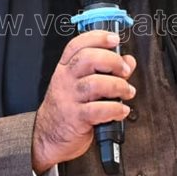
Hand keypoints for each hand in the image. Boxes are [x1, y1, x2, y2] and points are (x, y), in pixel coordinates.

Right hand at [32, 30, 136, 173]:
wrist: (48, 137)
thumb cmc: (67, 108)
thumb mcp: (81, 85)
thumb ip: (106, 71)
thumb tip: (128, 61)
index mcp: (65, 68)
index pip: (78, 45)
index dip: (97, 38)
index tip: (114, 39)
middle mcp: (66, 80)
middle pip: (88, 59)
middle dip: (112, 61)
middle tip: (124, 71)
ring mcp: (69, 98)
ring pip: (95, 84)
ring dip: (118, 86)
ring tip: (127, 92)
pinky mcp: (76, 118)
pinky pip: (98, 110)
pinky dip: (115, 109)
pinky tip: (121, 110)